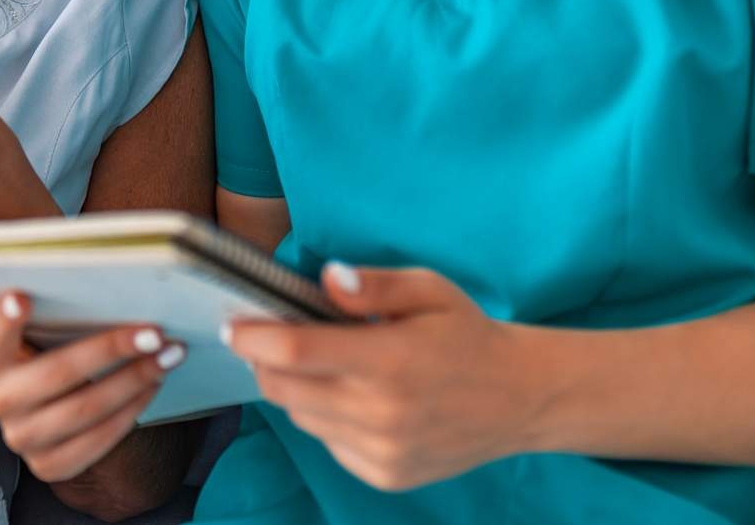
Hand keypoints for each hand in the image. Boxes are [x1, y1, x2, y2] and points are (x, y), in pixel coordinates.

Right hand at [0, 290, 184, 481]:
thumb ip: (58, 315)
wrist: (56, 411)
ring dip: (133, 381)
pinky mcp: (48, 465)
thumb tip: (113, 289)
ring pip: (85, 409)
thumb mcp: (45, 334)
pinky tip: (151, 387)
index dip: (4, 319)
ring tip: (166, 358)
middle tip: (154, 333)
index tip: (22, 297)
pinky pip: (97, 440)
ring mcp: (22, 436)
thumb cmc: (54, 353)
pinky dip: (131, 410)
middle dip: (111, 350)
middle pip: (57, 373)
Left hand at [222, 263, 542, 491]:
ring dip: (297, 390)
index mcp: (390, 359)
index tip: (233, 324)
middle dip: (265, 362)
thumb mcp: (429, 289)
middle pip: (284, 389)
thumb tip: (327, 279)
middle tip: (272, 339)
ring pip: (301, 417)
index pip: (295, 352)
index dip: (253, 337)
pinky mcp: (384, 475)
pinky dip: (326, 419)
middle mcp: (382, 413)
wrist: (520, 398)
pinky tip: (356, 398)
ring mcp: (382, 451)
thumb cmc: (467, 334)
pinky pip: (328, 443)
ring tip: (328, 365)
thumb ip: (373, 284)